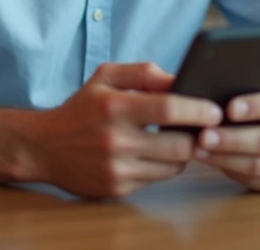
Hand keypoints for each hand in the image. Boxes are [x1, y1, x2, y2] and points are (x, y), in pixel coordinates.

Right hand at [27, 62, 222, 197]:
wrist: (43, 147)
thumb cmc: (81, 107)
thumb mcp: (106, 77)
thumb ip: (144, 72)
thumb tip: (181, 79)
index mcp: (115, 106)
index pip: (169, 108)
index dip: (199, 110)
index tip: (216, 111)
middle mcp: (116, 139)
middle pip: (179, 144)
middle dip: (198, 136)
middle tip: (206, 128)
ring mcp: (116, 167)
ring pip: (173, 166)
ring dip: (184, 153)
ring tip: (181, 139)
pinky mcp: (117, 188)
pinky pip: (157, 179)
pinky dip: (165, 166)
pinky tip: (158, 154)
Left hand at [193, 73, 259, 192]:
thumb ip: (259, 82)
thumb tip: (219, 79)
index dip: (254, 107)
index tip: (228, 108)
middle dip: (231, 139)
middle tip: (203, 135)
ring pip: (259, 166)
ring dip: (225, 159)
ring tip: (199, 149)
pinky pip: (256, 181)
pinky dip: (231, 171)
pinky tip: (213, 161)